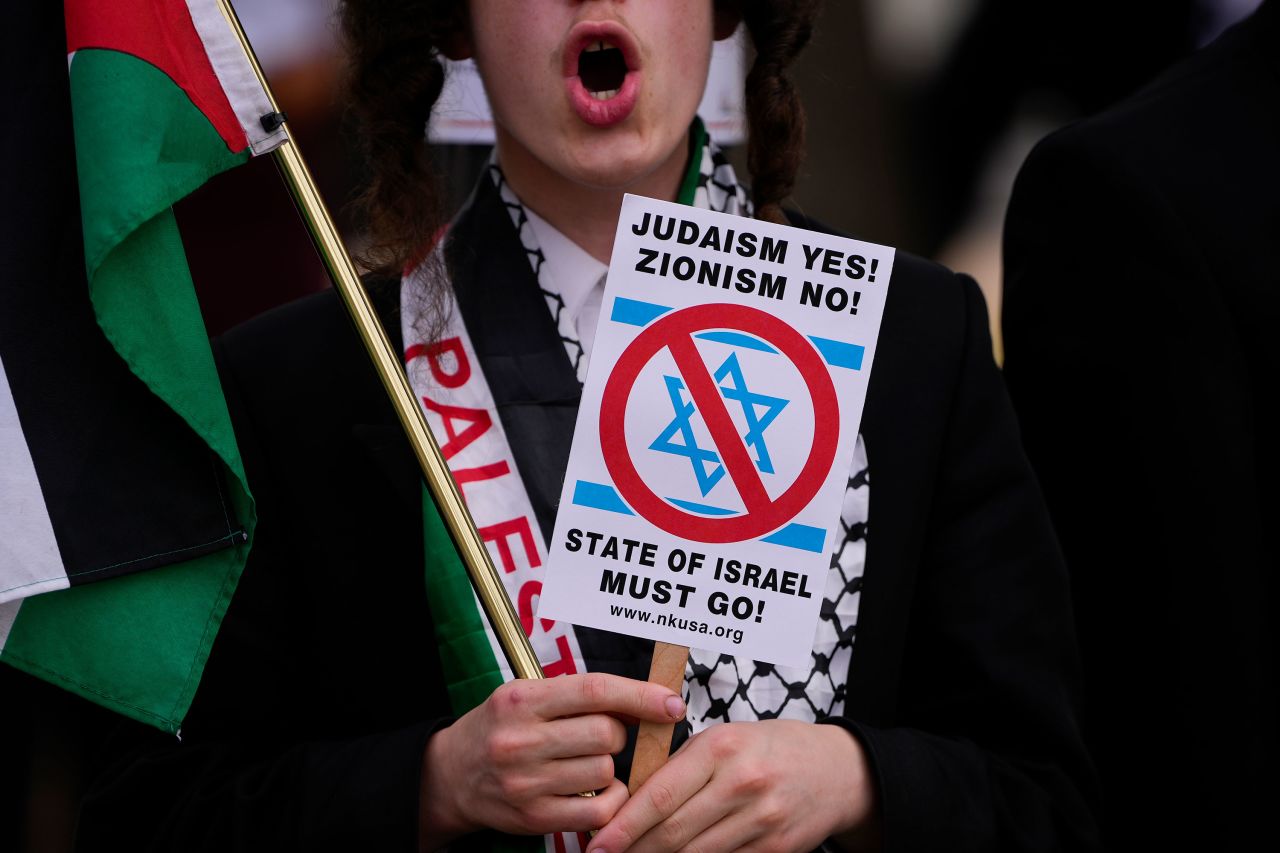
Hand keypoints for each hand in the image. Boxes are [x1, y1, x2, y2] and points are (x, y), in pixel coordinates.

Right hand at [419, 673, 686, 847]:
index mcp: (521, 700)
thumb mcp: (527, 695)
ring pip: (605, 770)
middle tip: (603, 734)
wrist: (452, 776)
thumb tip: (645, 702)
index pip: (595, 691)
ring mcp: (526, 782)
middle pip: (607, 734)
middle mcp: (521, 740)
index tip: (671, 702)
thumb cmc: (501, 728)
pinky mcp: (534, 817)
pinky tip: (596, 789)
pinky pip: (598, 810)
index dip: (641, 696)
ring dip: (610, 766)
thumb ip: (578, 695)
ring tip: (587, 761)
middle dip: (619, 733)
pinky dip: (609, 798)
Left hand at [587, 720, 879, 852]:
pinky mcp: (776, 848)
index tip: (596, 842)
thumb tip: (630, 801)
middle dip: (633, 850)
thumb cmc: (769, 748)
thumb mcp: (726, 738)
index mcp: (721, 748)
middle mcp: (741, 784)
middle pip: (673, 832)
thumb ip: (681, 765)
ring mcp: (761, 820)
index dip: (624, 824)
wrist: (836, 770)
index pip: (660, 794)